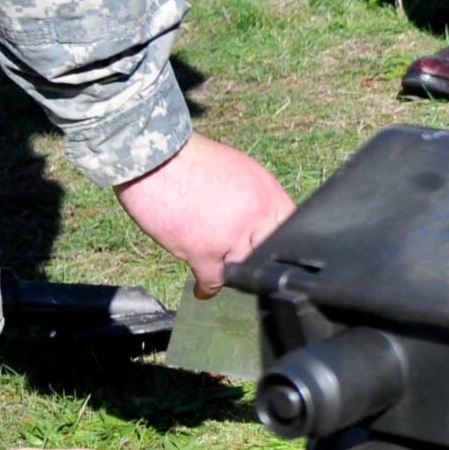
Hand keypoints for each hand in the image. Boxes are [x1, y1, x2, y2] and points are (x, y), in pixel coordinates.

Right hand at [115, 135, 295, 297]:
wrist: (156, 159)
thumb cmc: (193, 160)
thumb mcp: (241, 171)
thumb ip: (256, 198)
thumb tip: (261, 219)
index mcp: (268, 194)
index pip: (292, 228)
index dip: (284, 243)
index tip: (275, 252)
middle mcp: (256, 217)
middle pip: (269, 253)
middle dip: (257, 259)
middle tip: (248, 265)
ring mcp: (231, 237)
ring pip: (243, 269)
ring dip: (231, 270)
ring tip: (223, 271)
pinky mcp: (203, 251)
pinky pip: (214, 281)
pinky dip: (208, 288)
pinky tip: (204, 290)